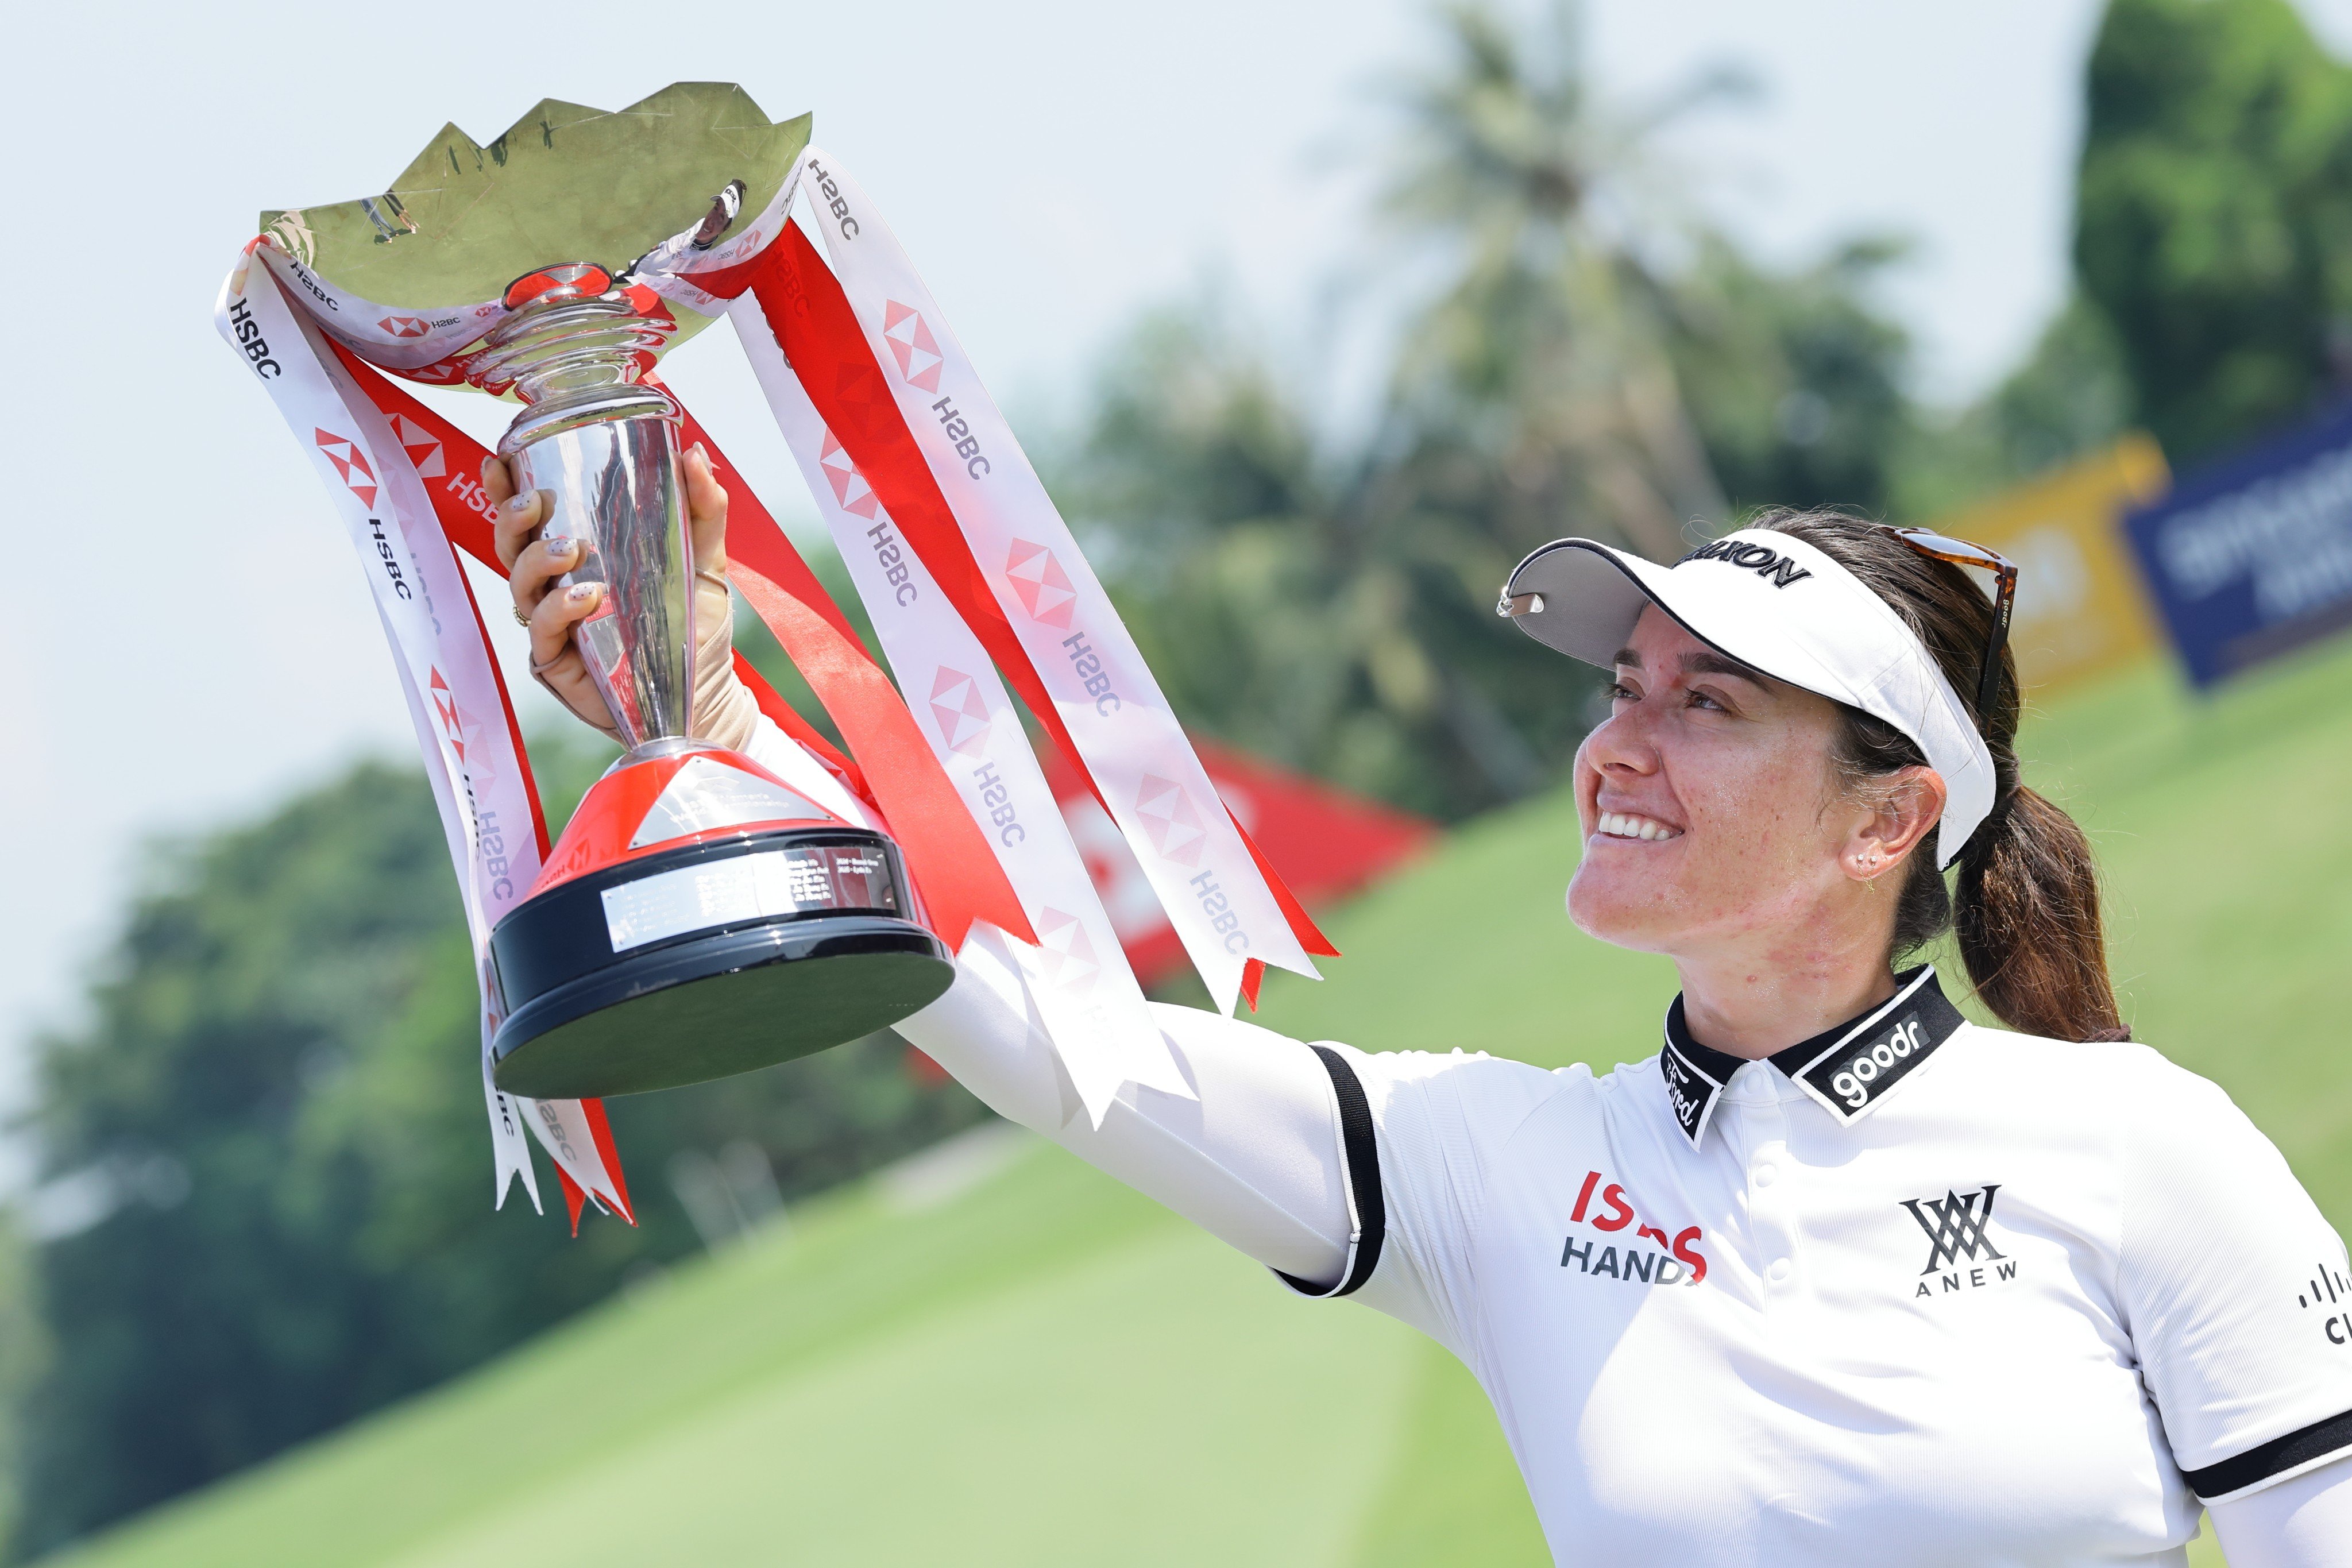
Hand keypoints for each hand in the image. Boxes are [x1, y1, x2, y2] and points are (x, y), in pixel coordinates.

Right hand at [490, 443, 748, 744]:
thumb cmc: (696, 627)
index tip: (501, 460)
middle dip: (511, 519)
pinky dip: (557, 611)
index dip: (506, 489)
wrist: (707, 694)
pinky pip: (541, 632)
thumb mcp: (705, 561)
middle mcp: (557, 588)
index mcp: (580, 557)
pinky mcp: (558, 663)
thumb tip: (694, 453)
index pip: (532, 518)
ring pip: (519, 586)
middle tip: (534, 503)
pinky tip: (584, 598)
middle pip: (511, 546)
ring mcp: (554, 626)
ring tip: (568, 551)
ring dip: (535, 561)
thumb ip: (703, 510)